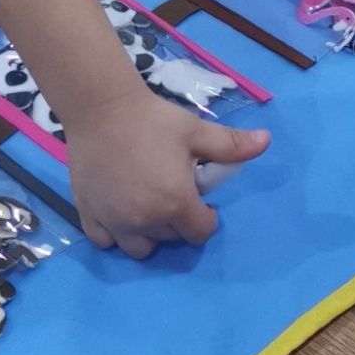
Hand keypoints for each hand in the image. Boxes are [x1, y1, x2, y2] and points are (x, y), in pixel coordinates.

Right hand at [64, 88, 270, 256]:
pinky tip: (119, 211)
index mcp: (175, 202)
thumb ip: (231, 144)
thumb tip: (267, 142)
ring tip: (146, 206)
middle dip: (177, 222)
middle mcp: (145, 220)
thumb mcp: (195, 130)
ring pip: (139, 248)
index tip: (199, 197)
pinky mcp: (88, 214)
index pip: (201, 232)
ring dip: (148, 234)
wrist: (101, 106)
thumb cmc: (152, 119)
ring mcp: (114, 220)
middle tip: (170, 192)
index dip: (206, 216)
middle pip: (171, 239)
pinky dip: (114, 234)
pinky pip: (105, 242)